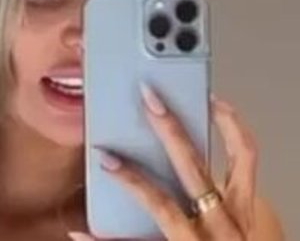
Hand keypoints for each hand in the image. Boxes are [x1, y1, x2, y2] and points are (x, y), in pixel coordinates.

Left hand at [69, 88, 257, 240]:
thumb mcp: (225, 217)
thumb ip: (204, 185)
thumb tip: (171, 143)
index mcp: (238, 208)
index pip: (243, 156)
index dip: (229, 123)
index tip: (209, 96)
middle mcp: (224, 224)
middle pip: (195, 167)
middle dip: (170, 129)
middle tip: (148, 99)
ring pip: (163, 205)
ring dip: (132, 179)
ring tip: (105, 158)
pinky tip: (79, 232)